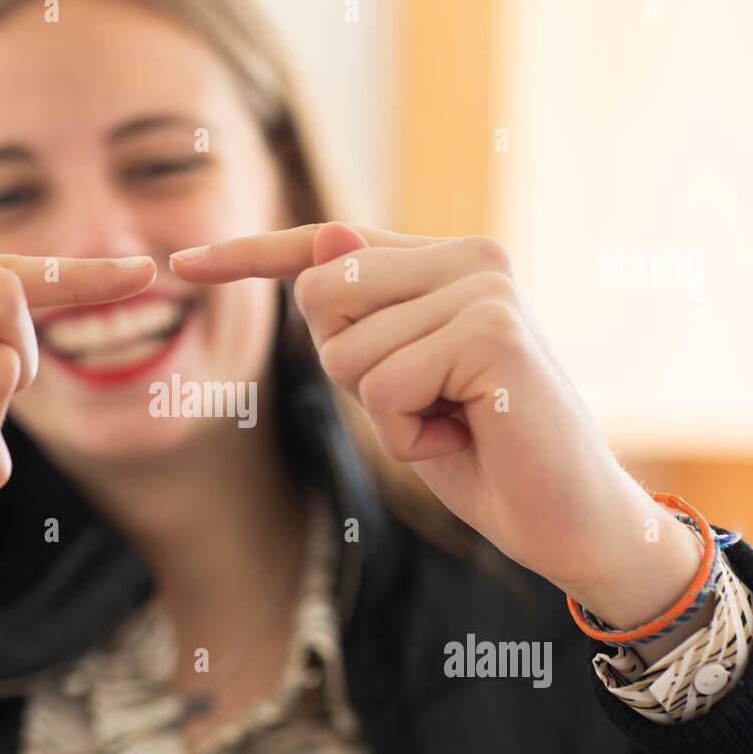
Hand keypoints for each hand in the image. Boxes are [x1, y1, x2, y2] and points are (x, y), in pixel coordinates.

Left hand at [171, 223, 705, 653]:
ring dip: (383, 412)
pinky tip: (467, 434)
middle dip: (349, 371)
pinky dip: (408, 433)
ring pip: (345, 349)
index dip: (250, 256)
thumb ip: (362, 320)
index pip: (327, 246)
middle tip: (425, 404)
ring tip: (453, 421)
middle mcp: (469, 255)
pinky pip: (382, 387)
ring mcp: (484, 287)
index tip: (181, 263)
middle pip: (321, 296)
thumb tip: (328, 233)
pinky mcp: (493, 331)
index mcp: (444, 262)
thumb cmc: (484, 453)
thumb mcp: (397, 386)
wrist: (571, 520)